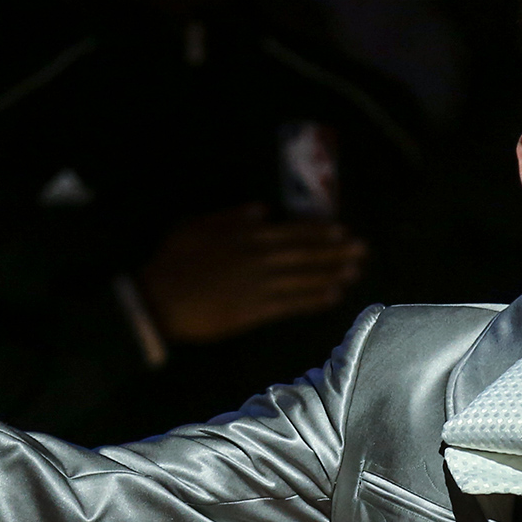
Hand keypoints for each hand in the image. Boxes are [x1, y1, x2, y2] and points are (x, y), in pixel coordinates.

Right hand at [138, 205, 365, 343]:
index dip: (319, 231)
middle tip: (362, 251)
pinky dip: (313, 300)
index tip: (342, 231)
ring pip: (303, 278)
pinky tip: (333, 297)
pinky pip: (291, 304)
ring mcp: (259, 286)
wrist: (158, 301)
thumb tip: (262, 209)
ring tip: (355, 272)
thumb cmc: (173, 261)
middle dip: (336, 252)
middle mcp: (259, 258)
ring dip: (331, 274)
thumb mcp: (197, 226)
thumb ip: (231, 216)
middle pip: (305, 253)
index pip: (292, 231)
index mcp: (246, 235)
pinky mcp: (254, 312)